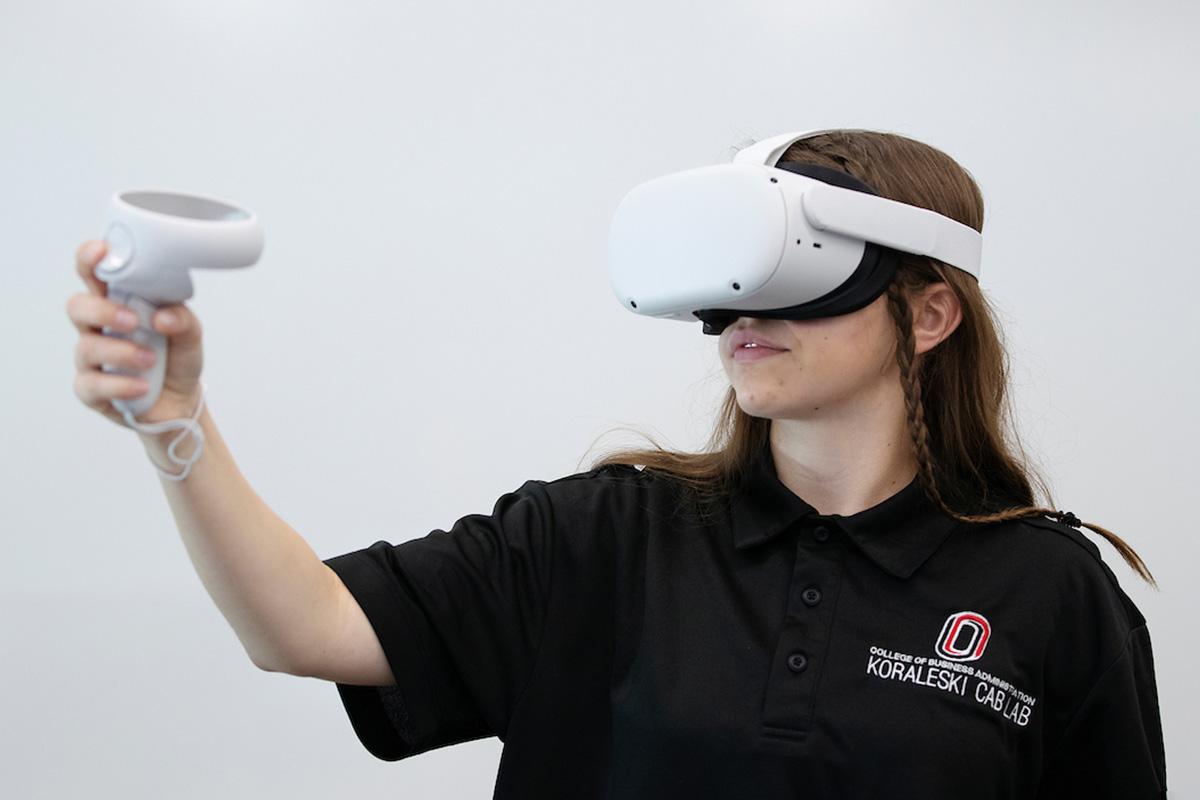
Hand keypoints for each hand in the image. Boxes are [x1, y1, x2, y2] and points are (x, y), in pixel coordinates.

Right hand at [67, 240, 204, 424]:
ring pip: (87, 347)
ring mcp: (92, 358)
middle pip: (77, 306)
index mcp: (119, 303)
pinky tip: (142, 386)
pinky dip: (120, 385)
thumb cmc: (176, 359)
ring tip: (151, 360)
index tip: (101, 252)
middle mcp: (99, 328)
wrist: (181, 401)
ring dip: (122, 352)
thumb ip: (182, 319)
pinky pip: (92, 384)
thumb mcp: (190, 335)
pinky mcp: (92, 389)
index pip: (95, 275)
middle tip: (133, 321)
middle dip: (102, 310)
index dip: (90, 260)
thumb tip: (163, 316)